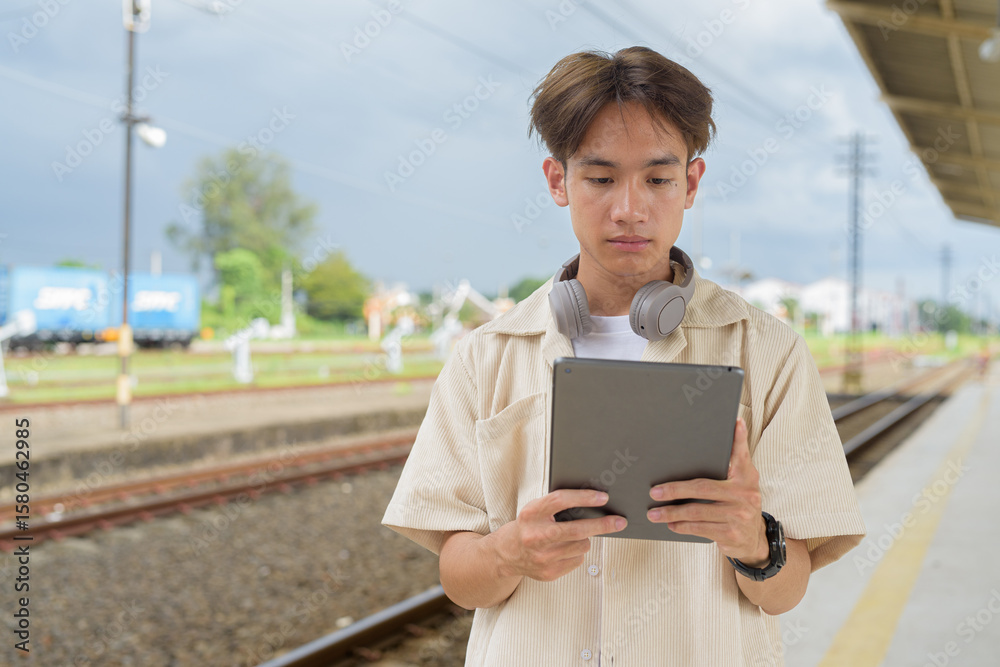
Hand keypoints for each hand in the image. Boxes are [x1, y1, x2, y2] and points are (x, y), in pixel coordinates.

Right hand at [493, 489, 626, 581]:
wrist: (506, 554)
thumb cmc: (527, 526)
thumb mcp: (535, 510)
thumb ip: (557, 506)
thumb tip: (592, 502)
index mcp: (531, 514)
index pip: (561, 501)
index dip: (584, 497)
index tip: (603, 497)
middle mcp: (536, 536)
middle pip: (578, 530)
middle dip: (603, 525)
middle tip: (620, 521)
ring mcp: (543, 557)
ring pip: (582, 545)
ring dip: (584, 539)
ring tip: (572, 536)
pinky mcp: (549, 572)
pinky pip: (577, 560)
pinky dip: (576, 553)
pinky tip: (563, 550)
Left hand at [646, 418, 768, 564]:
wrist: (753, 540)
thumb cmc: (739, 506)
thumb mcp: (741, 484)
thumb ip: (731, 465)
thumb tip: (716, 440)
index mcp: (746, 477)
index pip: (741, 455)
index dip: (739, 438)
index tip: (735, 421)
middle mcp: (745, 494)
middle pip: (702, 487)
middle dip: (675, 490)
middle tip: (654, 491)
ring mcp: (738, 515)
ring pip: (696, 511)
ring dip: (671, 512)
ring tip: (654, 513)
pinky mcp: (730, 533)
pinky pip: (699, 528)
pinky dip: (682, 526)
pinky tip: (670, 523)